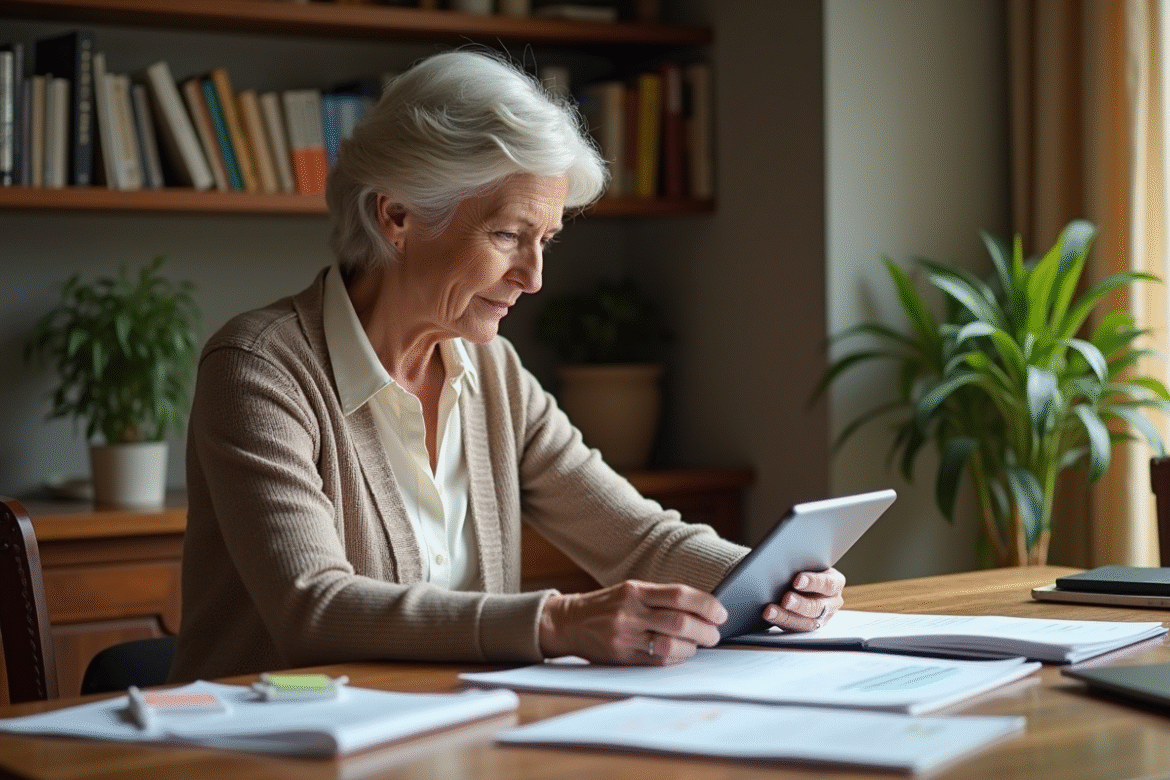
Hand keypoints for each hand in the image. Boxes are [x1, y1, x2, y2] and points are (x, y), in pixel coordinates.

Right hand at [539, 580, 727, 664]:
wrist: (569, 622)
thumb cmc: (608, 606)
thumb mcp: (631, 591)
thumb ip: (662, 598)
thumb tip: (703, 610)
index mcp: (636, 590)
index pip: (680, 595)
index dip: (706, 605)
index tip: (721, 612)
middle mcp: (630, 612)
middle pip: (680, 622)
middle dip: (706, 630)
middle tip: (715, 634)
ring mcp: (625, 636)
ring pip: (671, 645)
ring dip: (693, 647)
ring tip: (698, 645)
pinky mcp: (622, 657)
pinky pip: (657, 661)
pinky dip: (676, 658)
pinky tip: (680, 654)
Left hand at [763, 568, 844, 631]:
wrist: (804, 580)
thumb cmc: (805, 567)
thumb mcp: (808, 563)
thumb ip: (800, 564)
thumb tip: (782, 563)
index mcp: (836, 582)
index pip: (828, 584)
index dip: (813, 582)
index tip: (797, 580)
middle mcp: (832, 602)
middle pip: (818, 606)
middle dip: (800, 604)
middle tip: (786, 599)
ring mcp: (822, 617)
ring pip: (807, 622)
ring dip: (787, 617)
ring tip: (770, 611)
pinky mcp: (808, 626)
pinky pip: (796, 628)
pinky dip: (781, 622)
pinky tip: (769, 616)